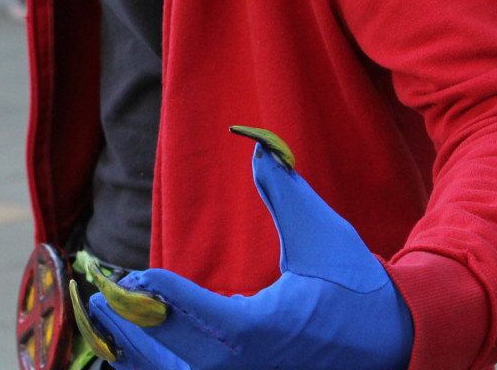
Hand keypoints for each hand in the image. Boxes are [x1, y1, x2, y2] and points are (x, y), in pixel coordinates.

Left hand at [84, 129, 414, 369]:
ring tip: (107, 319)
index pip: (209, 318)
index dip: (168, 297)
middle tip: (101, 294)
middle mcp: (255, 366)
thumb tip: (256, 149)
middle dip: (135, 326)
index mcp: (272, 329)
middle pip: (179, 356)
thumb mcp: (323, 234)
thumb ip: (284, 192)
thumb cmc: (355, 285)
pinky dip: (159, 367)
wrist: (395, 339)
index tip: (135, 275)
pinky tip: (135, 347)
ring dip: (140, 353)